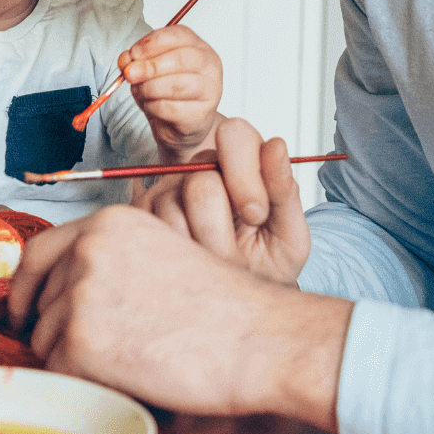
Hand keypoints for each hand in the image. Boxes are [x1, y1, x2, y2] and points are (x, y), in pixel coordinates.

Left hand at [5, 205, 347, 428]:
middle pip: (40, 301)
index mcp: (106, 224)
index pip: (37, 254)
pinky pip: (60, 371)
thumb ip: (111, 260)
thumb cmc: (227, 308)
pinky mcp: (82, 342)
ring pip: (46, 340)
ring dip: (74, 359)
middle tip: (91, 351)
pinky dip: (85, 382)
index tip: (24, 312)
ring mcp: (80, 295)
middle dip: (55, 329)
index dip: (25, 289)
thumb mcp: (163, 254)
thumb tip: (61, 290)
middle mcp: (86, 251)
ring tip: (128, 362)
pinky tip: (127, 378)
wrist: (263, 339)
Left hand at [119, 23, 221, 157]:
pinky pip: (171, 108)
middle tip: (130, 74)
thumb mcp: (148, 71)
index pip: (180, 35)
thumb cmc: (166, 93)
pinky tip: (150, 106)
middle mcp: (209, 66)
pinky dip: (153, 107)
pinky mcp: (201, 114)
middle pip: (181, 59)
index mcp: (198, 47)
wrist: (179, 125)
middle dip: (150, 66)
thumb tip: (126, 60)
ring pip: (177, 84)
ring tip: (140, 92)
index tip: (134, 52)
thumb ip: (136, 61)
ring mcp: (210, 90)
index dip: (153, 42)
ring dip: (149, 88)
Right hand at [134, 117, 309, 284]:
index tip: (256, 215)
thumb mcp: (290, 235)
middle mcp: (202, 167)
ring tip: (213, 259)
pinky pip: (151, 229)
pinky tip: (193, 259)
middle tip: (232, 252)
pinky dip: (177, 255)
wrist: (239, 298)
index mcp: (244, 161)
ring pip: (173, 210)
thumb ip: (284, 192)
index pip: (235, 135)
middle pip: (202, 181)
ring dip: (198, 247)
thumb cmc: (267, 264)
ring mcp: (168, 188)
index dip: (245, 178)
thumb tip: (276, 146)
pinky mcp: (142, 212)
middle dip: (220, 227)